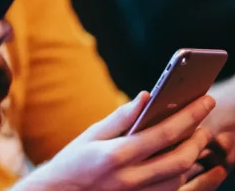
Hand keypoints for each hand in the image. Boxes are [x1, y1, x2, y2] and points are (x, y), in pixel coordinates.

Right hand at [14, 93, 216, 190]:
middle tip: (205, 122)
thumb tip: (146, 96)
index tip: (204, 100)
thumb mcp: (91, 134)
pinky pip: (171, 189)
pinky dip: (181, 172)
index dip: (188, 116)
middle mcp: (130, 178)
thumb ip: (120, 117)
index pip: (163, 133)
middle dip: (198, 139)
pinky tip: (181, 158)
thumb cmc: (73, 161)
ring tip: (195, 138)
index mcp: (116, 155)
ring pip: (179, 177)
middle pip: (180, 159)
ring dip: (192, 156)